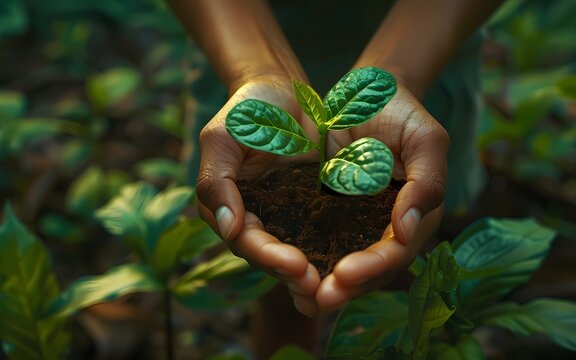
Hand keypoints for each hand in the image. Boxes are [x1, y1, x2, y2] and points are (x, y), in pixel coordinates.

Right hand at [196, 75, 320, 314]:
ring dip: (316, 271)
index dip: (269, 258)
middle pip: (272, 258)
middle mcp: (255, 220)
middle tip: (320, 287)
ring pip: (298, 253)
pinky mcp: (312, 209)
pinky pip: (322, 234)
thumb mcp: (222, 137)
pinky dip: (336, 250)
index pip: (246, 242)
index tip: (296, 266)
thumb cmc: (247, 110)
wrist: (284, 92)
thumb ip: (217, 182)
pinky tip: (357, 261)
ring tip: (340, 283)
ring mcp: (285, 217)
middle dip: (295, 275)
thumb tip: (228, 230)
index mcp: (228, 209)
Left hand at [313, 84, 449, 312]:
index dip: (374, 267)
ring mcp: (359, 223)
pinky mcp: (331, 213)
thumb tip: (409, 231)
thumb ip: (427, 182)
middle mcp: (388, 227)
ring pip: (344, 263)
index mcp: (415, 215)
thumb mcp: (425, 139)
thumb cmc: (402, 112)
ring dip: (323, 283)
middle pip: (370, 269)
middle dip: (346, 287)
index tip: (346, 274)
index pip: (397, 251)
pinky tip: (286, 270)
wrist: (367, 92)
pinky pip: (319, 242)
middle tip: (317, 299)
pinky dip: (306, 258)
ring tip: (301, 297)